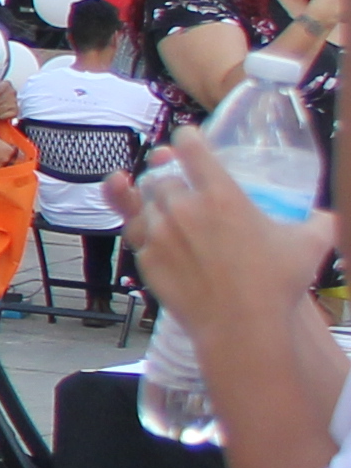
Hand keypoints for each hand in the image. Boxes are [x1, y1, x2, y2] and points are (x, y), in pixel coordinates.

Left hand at [125, 126, 334, 315]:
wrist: (241, 327)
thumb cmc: (276, 285)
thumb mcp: (308, 245)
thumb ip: (320, 222)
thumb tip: (331, 217)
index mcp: (220, 194)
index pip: (190, 147)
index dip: (187, 139)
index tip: (186, 141)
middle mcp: (183, 207)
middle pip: (161, 176)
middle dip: (169, 176)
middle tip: (180, 185)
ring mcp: (160, 233)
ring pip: (144, 203)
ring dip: (154, 202)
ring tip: (170, 212)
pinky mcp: (145, 258)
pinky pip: (137, 235)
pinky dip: (145, 232)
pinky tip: (160, 238)